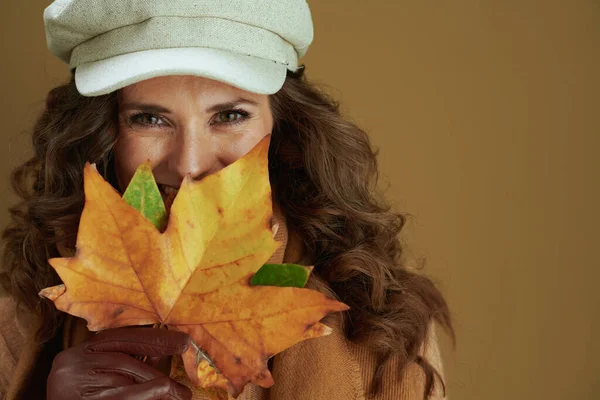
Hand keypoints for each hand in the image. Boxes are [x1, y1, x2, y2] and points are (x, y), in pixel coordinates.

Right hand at [47, 327, 192, 399]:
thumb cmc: (85, 395)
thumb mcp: (103, 374)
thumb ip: (129, 362)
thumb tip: (165, 352)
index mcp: (80, 351)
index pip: (121, 338)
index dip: (154, 339)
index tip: (184, 342)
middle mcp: (73, 363)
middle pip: (125, 362)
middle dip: (158, 371)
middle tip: (184, 381)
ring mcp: (72, 384)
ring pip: (124, 382)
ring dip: (156, 387)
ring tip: (179, 394)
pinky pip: (119, 397)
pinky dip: (144, 393)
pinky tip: (163, 389)